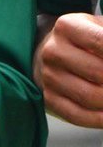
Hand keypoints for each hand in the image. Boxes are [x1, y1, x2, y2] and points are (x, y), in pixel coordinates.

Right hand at [36, 13, 102, 127]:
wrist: (53, 53)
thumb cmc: (87, 41)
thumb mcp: (100, 28)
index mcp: (67, 26)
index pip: (101, 42)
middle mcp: (53, 51)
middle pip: (99, 73)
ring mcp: (49, 76)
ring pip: (90, 97)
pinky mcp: (49, 98)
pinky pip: (78, 115)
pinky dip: (101, 120)